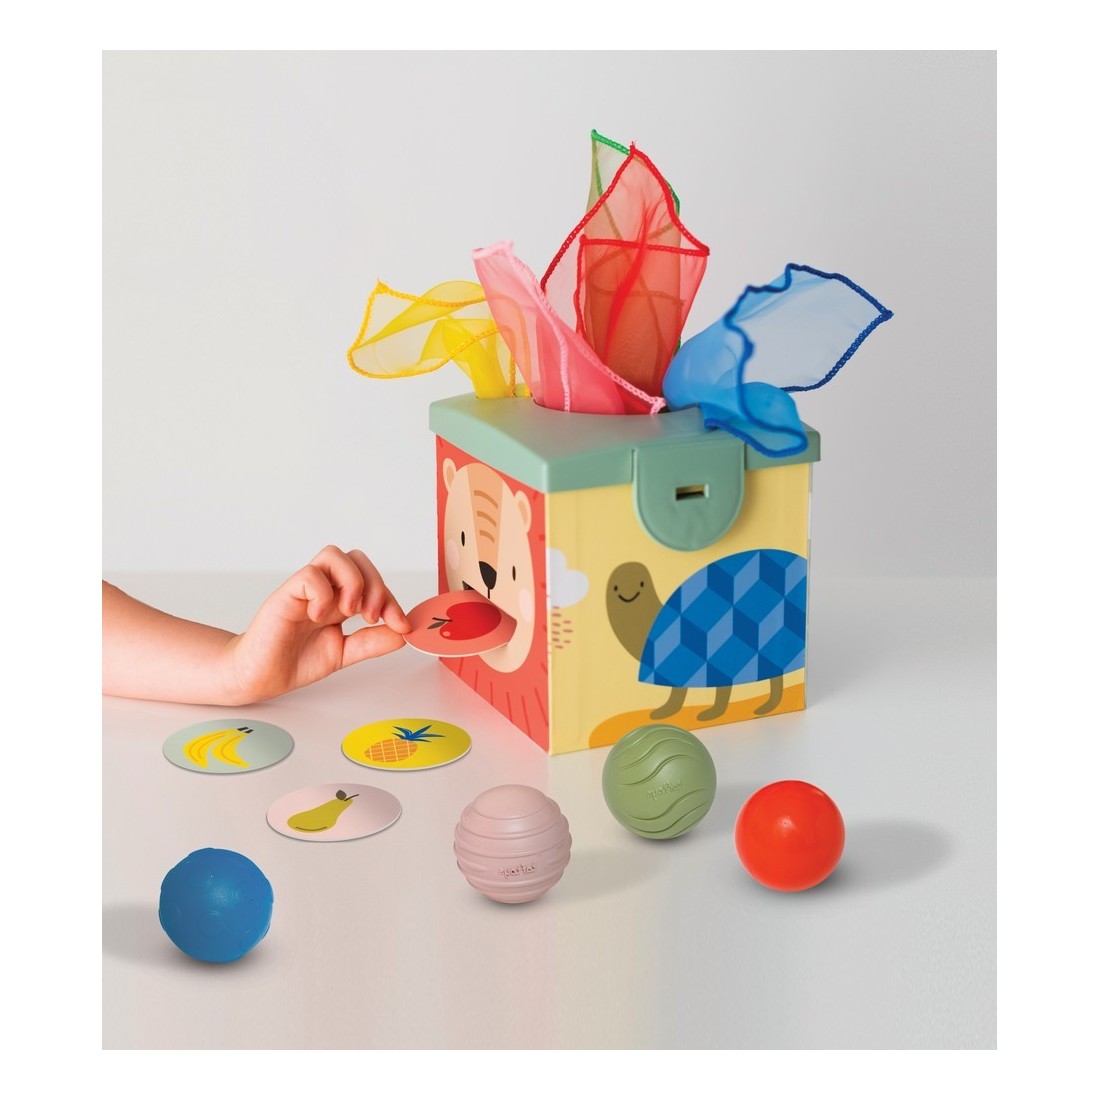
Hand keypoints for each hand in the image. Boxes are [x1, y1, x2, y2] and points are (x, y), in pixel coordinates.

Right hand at [224, 546, 410, 702]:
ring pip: (334, 554)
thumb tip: (403, 634)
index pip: (373, 581)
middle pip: (358, 558)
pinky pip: (309, 575)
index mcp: (340, 599)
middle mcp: (325, 589)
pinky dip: (322, 593)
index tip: (403, 626)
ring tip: (349, 612)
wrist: (261, 677)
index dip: (393, 600)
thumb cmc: (295, 660)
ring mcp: (305, 589)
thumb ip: (371, 642)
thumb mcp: (345, 653)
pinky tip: (319, 616)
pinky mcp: (285, 595)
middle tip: (373, 617)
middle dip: (376, 585)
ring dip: (352, 581)